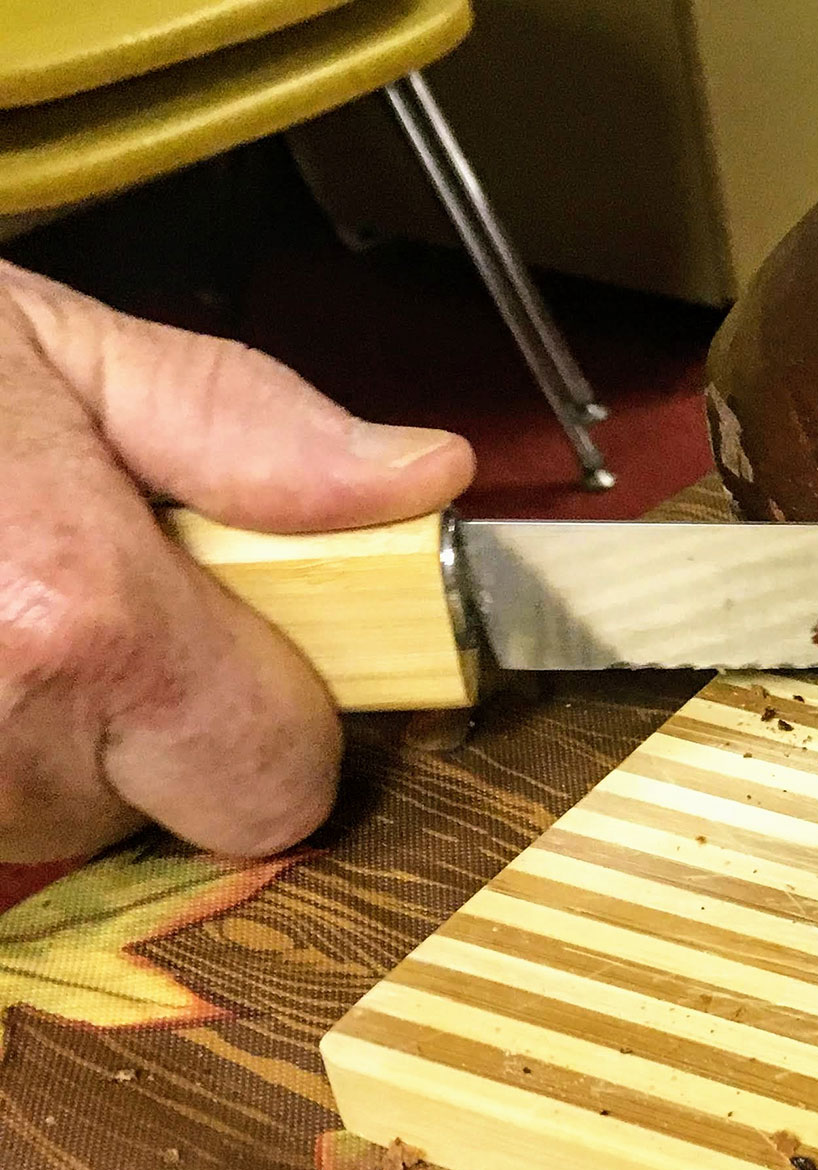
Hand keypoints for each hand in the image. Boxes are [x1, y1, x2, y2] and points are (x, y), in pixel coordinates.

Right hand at [0, 263, 472, 862]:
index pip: (280, 785)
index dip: (272, 716)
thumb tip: (425, 479)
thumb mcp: (46, 342)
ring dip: (25, 737)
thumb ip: (246, 430)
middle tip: (47, 593)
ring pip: (40, 827)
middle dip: (137, 719)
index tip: (228, 643)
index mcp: (74, 620)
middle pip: (159, 814)